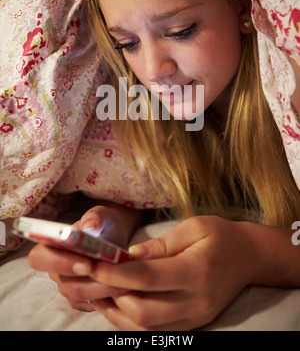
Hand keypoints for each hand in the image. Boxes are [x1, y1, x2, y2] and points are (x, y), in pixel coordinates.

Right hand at [28, 203, 141, 310]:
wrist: (113, 238)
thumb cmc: (102, 224)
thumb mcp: (102, 215)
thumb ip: (95, 217)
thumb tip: (89, 227)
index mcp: (50, 244)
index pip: (39, 258)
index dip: (59, 263)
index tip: (86, 263)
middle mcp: (54, 267)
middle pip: (64, 282)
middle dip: (90, 281)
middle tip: (111, 275)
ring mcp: (66, 285)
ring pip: (79, 295)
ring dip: (103, 289)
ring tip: (123, 280)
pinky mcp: (80, 298)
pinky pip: (90, 303)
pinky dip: (107, 297)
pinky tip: (122, 287)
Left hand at [90, 215, 257, 329]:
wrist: (249, 258)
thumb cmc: (221, 236)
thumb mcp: (194, 226)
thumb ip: (161, 243)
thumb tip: (129, 255)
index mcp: (197, 271)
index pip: (148, 277)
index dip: (115, 272)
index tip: (91, 263)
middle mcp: (196, 301)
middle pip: (143, 311)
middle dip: (112, 295)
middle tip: (94, 275)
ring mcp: (195, 318)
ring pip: (146, 328)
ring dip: (117, 312)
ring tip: (99, 290)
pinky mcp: (193, 324)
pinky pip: (155, 332)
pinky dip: (131, 321)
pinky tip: (119, 303)